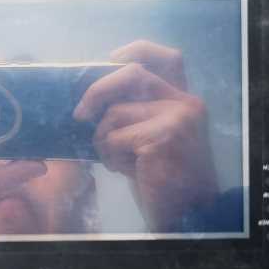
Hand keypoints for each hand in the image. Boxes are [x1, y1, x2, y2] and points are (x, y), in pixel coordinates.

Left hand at [74, 40, 218, 229]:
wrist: (188, 216)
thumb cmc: (162, 178)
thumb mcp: (150, 136)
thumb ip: (135, 110)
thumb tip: (91, 94)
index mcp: (184, 100)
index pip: (167, 57)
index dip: (135, 51)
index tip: (108, 61)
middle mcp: (186, 103)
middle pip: (132, 73)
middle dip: (97, 90)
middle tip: (80, 115)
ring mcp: (177, 118)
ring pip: (115, 113)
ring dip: (104, 140)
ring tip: (120, 160)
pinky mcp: (163, 138)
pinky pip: (115, 138)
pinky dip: (111, 157)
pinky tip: (129, 172)